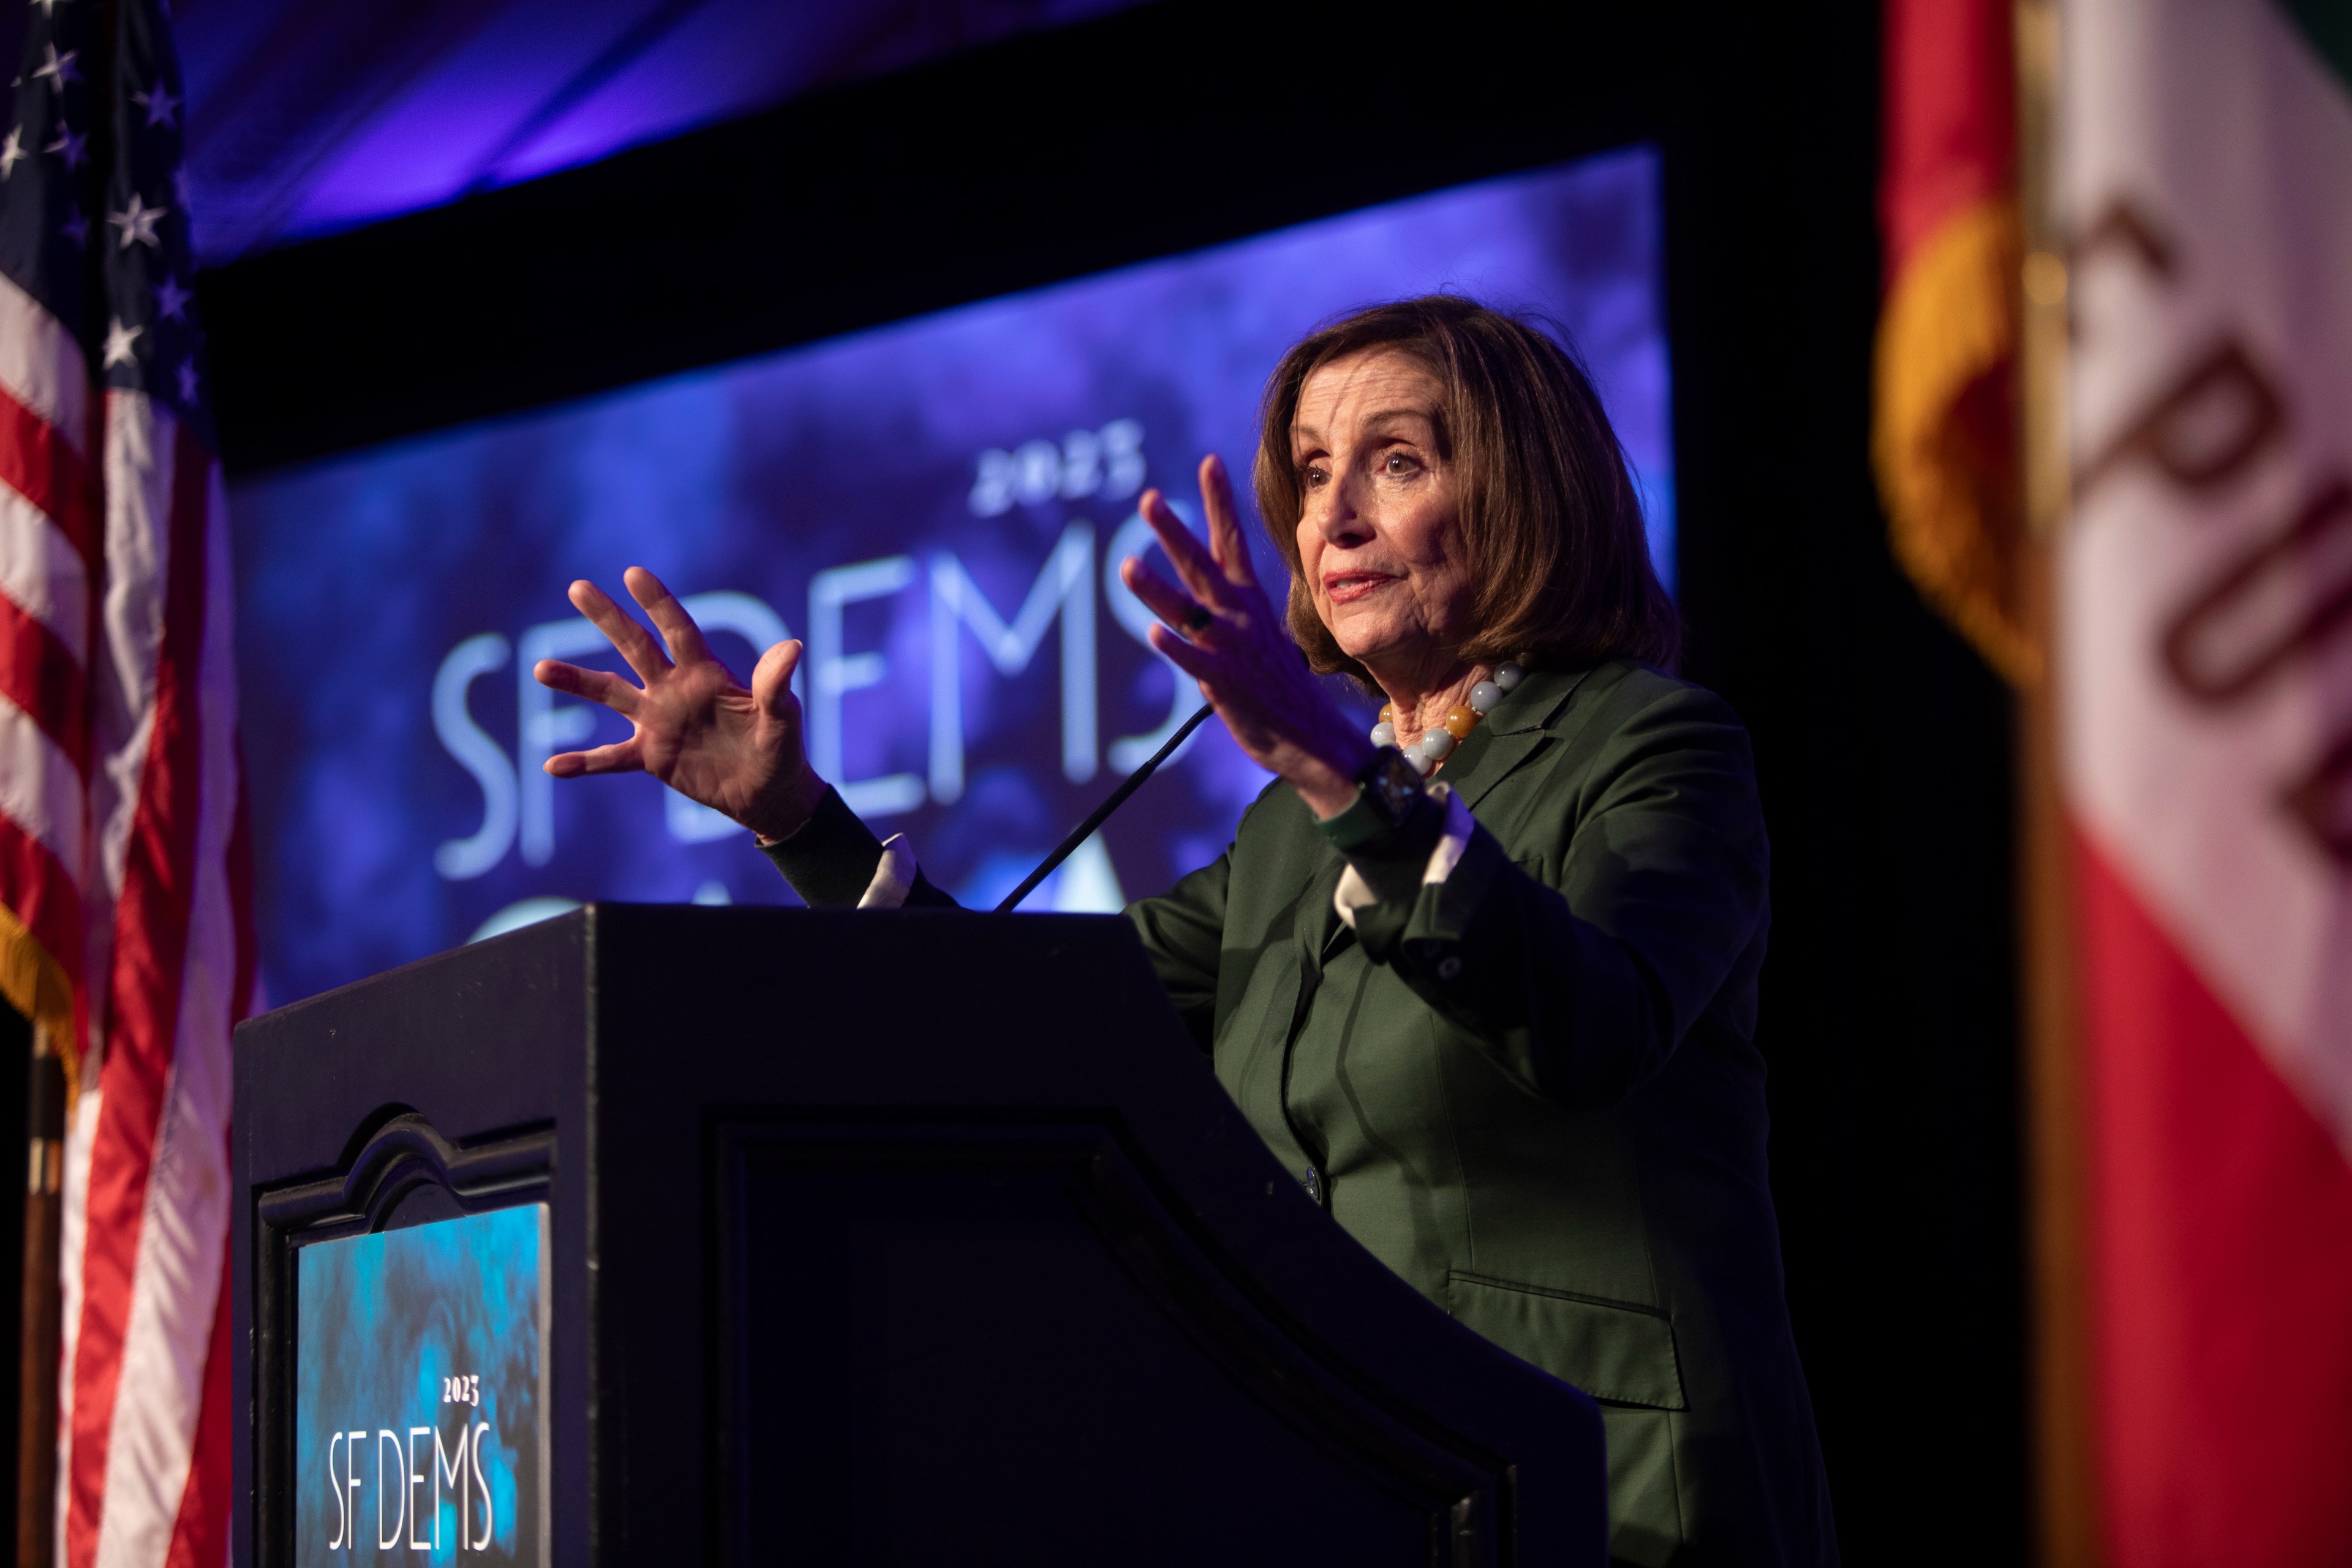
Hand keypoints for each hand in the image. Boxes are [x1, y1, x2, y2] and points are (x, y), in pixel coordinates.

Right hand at [533, 566, 825, 841]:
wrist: (768, 792)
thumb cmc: (781, 748)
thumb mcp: (783, 719)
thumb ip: (776, 686)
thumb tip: (792, 647)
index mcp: (707, 674)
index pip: (680, 630)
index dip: (659, 603)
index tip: (634, 573)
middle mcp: (675, 689)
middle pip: (636, 647)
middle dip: (609, 618)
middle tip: (578, 588)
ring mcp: (659, 721)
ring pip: (611, 694)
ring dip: (577, 681)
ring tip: (540, 668)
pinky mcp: (651, 756)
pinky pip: (610, 758)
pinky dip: (583, 763)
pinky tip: (552, 765)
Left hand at [1120, 455, 1371, 818]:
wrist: (1312, 738)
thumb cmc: (1282, 689)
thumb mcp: (1262, 638)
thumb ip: (1232, 613)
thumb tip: (1206, 597)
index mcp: (1250, 602)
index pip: (1231, 541)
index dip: (1219, 502)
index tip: (1208, 462)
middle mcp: (1240, 617)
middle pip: (1202, 565)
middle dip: (1174, 532)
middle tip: (1148, 500)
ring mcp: (1232, 649)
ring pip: (1188, 612)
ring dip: (1156, 589)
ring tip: (1125, 566)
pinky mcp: (1226, 684)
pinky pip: (1196, 662)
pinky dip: (1177, 648)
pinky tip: (1155, 635)